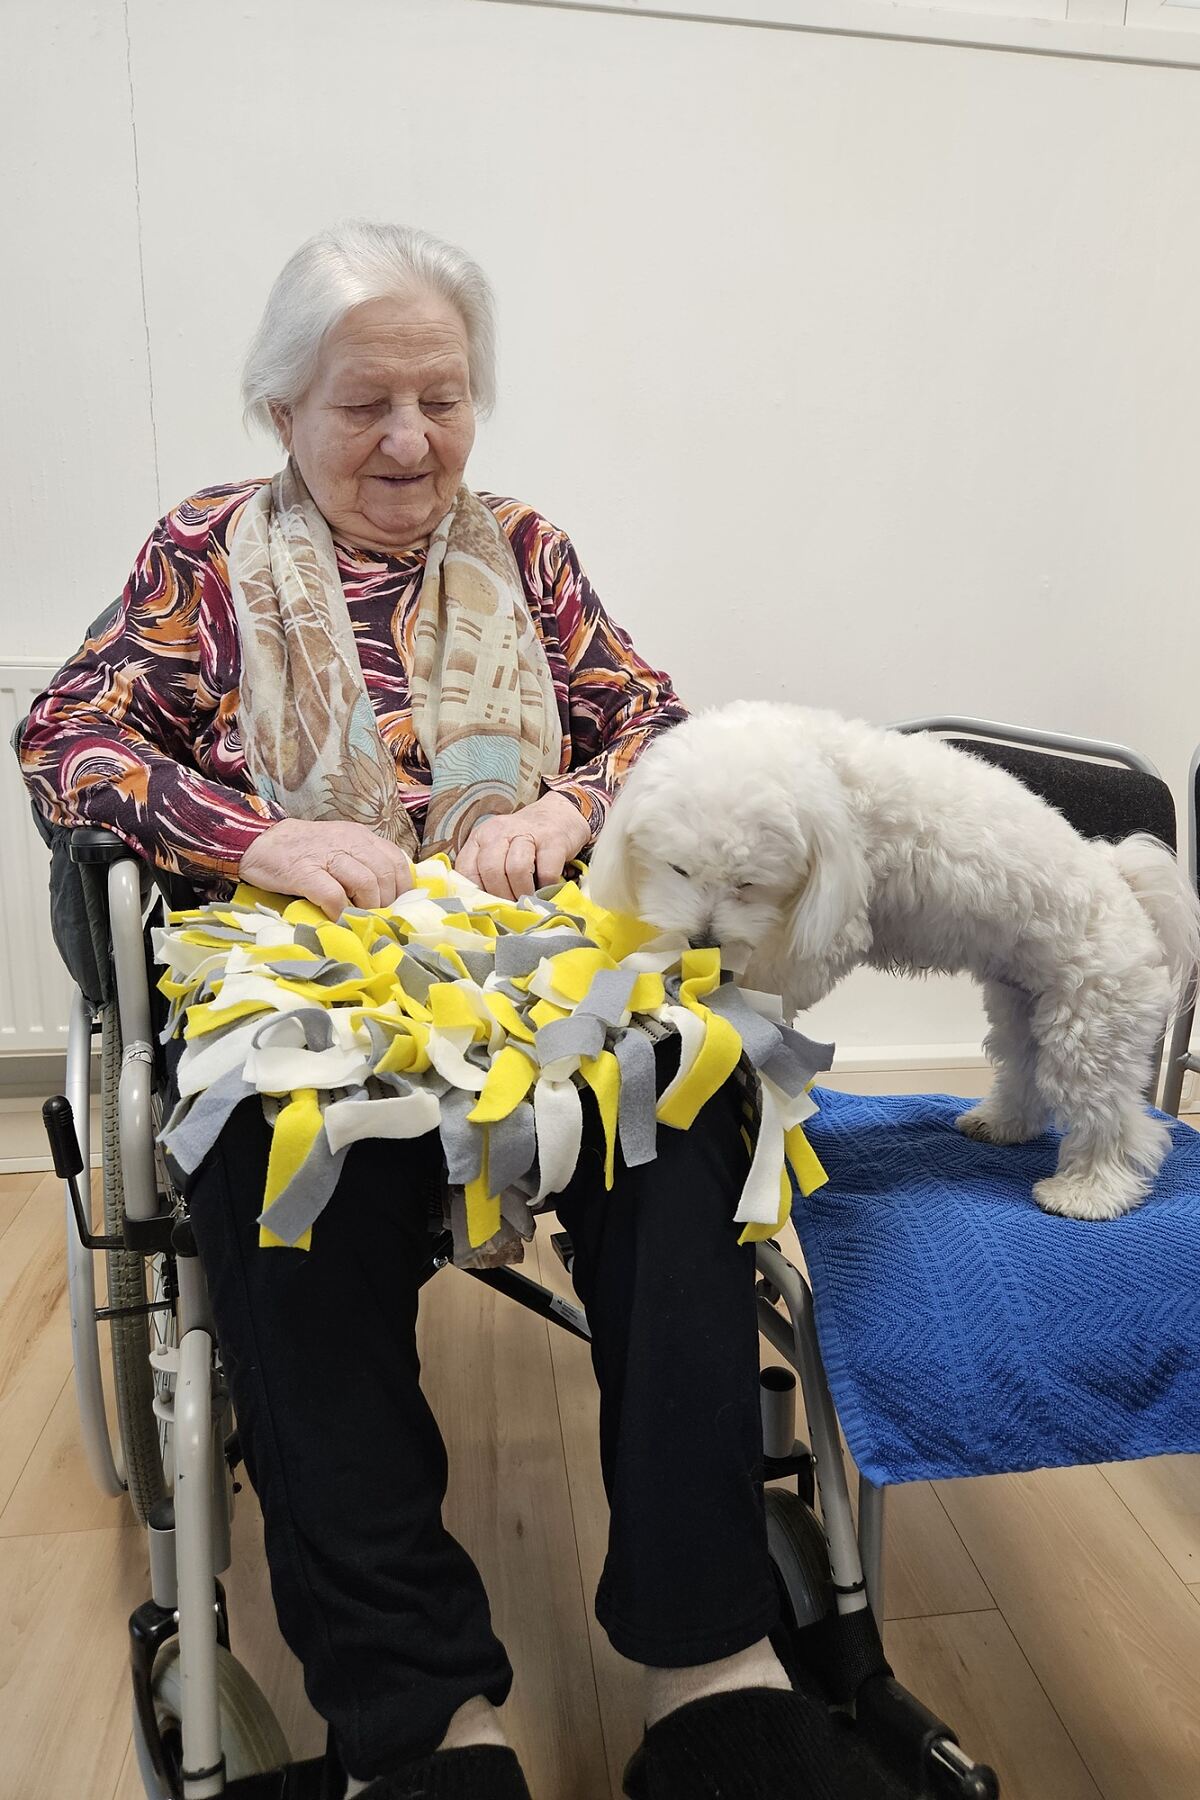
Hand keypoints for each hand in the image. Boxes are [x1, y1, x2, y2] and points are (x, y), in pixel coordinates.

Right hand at [238, 819, 413, 918]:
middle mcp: (348, 842)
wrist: (258, 841)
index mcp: (360, 836)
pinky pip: (333, 895)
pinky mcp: (304, 872)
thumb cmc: (303, 849)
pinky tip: (336, 920)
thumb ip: (362, 862)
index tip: (397, 907)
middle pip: (385, 874)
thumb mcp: (339, 846)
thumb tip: (388, 894)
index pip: (396, 861)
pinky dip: (340, 912)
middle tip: (377, 918)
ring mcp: (326, 856)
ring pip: (366, 883)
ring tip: (359, 920)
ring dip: (367, 908)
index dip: (402, 888)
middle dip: (386, 902)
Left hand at [455, 792, 589, 900]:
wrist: (559, 814)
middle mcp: (500, 831)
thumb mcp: (497, 850)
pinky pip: (546, 872)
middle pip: (491, 870)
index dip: (477, 894)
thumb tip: (484, 906)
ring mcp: (528, 833)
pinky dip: (546, 887)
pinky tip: (546, 887)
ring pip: (517, 869)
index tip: (489, 905)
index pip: (467, 870)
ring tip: (527, 900)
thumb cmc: (523, 840)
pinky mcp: (554, 841)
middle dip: (501, 896)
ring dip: (522, 892)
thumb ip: (486, 871)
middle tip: (511, 906)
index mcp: (481, 837)